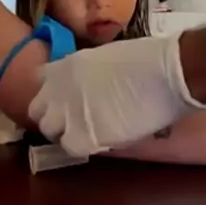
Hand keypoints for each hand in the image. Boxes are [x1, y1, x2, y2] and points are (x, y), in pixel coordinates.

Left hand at [28, 33, 205, 156]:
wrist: (167, 73)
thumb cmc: (150, 59)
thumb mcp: (106, 56)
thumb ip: (88, 73)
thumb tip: (91, 87)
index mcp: (67, 65)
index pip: (41, 80)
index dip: (54, 94)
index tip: (68, 99)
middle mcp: (59, 88)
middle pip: (38, 109)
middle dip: (54, 116)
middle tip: (75, 121)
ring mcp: (67, 112)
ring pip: (49, 130)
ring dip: (65, 133)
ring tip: (89, 133)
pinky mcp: (82, 135)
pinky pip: (70, 147)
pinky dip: (83, 146)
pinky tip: (102, 141)